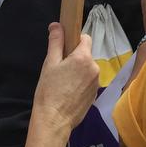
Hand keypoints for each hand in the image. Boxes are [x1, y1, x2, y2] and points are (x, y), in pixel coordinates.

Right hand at [23, 23, 99, 146]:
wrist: (54, 121)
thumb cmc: (49, 91)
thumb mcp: (50, 64)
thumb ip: (55, 42)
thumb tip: (56, 25)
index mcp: (84, 58)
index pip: (85, 38)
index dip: (75, 41)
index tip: (64, 49)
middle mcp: (95, 68)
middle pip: (86, 55)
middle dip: (75, 58)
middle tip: (59, 69)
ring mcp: (96, 83)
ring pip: (87, 69)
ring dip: (78, 71)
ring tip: (63, 83)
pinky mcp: (95, 95)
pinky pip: (88, 82)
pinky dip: (80, 84)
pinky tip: (68, 93)